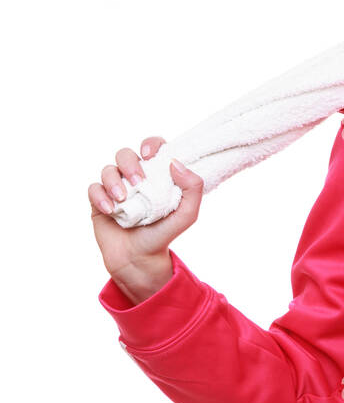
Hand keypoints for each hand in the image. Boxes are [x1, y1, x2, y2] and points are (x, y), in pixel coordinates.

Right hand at [89, 136, 203, 278]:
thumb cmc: (164, 233)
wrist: (140, 258)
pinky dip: (100, 196)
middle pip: (125, 154)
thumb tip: (175, 163)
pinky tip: (110, 210)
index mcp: (157, 175)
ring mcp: (116, 188)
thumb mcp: (187, 214)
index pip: (153, 148)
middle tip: (138, 182)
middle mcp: (135, 177)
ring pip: (108, 169)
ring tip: (122, 199)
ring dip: (113, 181)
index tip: (150, 155)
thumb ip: (192, 188)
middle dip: (130, 163)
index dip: (150, 144)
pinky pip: (93, 188)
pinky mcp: (99, 201)